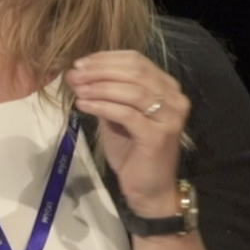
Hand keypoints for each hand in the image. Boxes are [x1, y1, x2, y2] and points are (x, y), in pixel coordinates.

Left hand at [66, 51, 186, 215]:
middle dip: (100, 70)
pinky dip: (102, 106)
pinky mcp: (158, 135)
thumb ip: (104, 94)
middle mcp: (175, 98)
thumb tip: (77, 74)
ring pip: (131, 91)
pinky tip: (83, 106)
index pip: (136, 60)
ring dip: (98, 87)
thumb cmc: (133, 154)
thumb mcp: (117, 117)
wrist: (150, 191)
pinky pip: (126, 113)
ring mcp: (169, 117)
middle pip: (134, 71)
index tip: (80, 64)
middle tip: (74, 74)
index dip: (106, 58)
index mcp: (167, 88)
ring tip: (76, 90)